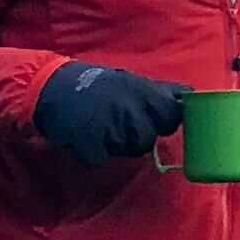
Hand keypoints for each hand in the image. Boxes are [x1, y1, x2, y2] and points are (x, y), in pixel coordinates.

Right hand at [34, 63, 184, 163]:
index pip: (172, 114)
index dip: (164, 120)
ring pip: (128, 149)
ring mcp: (111, 125)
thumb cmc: (94, 85)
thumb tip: (191, 96)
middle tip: (118, 122)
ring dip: (116, 143)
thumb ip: (158, 91)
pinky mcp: (91, 142)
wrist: (48, 86)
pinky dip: (93, 152)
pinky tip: (84, 135)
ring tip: (99, 125)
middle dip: (138, 135)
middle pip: (149, 137)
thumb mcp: (129, 81)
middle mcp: (130, 107)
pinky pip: (101, 158)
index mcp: (142, 90)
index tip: (152, 118)